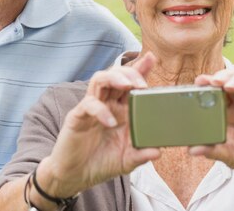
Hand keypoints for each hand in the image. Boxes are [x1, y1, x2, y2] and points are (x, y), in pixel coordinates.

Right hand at [38, 53, 160, 198]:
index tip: (151, 58)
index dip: (140, 69)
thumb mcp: (126, 161)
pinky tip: (110, 122)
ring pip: (100, 80)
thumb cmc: (100, 163)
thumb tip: (158, 151)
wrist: (75, 176)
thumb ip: (141, 155)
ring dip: (114, 78)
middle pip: (116, 75)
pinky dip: (100, 110)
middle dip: (130, 72)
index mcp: (121, 110)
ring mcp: (91, 108)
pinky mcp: (77, 116)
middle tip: (142, 83)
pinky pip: (88, 104)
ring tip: (127, 86)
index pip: (131, 84)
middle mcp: (107, 104)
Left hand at [192, 70, 233, 188]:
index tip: (198, 82)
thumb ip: (212, 150)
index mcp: (228, 111)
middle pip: (232, 78)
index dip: (208, 83)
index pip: (217, 89)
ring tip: (227, 87)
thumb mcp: (228, 156)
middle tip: (212, 82)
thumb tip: (191, 150)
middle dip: (222, 76)